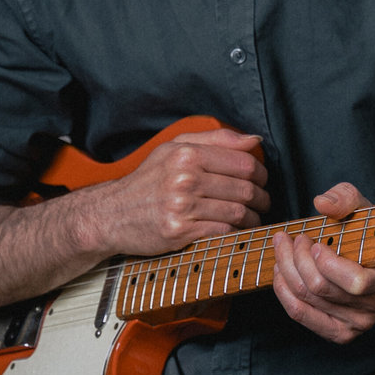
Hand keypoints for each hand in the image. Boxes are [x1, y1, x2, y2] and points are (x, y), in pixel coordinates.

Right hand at [87, 127, 269, 256]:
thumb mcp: (175, 148)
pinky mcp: (178, 231)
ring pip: (237, 213)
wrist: (112, 213)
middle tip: (262, 203)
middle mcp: (184, 178)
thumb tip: (254, 140)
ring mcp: (181, 206)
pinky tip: (234, 231)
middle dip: (261, 198)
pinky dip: (234, 234)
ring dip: (252, 219)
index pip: (243, 163)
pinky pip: (222, 232)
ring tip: (251, 219)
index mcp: (187, 154)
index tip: (262, 181)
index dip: (261, 174)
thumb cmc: (147, 180)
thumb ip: (216, 140)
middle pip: (244, 189)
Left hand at [272, 182, 374, 344]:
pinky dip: (284, 291)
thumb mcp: (367, 210)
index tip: (315, 242)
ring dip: (286, 269)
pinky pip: (301, 314)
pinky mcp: (339, 333)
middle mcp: (373, 308)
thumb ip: (347, 199)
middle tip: (293, 238)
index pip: (356, 283)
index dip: (327, 263)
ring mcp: (355, 325)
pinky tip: (281, 271)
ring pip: (306, 300)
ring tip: (283, 248)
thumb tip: (321, 203)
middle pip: (320, 289)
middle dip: (297, 258)